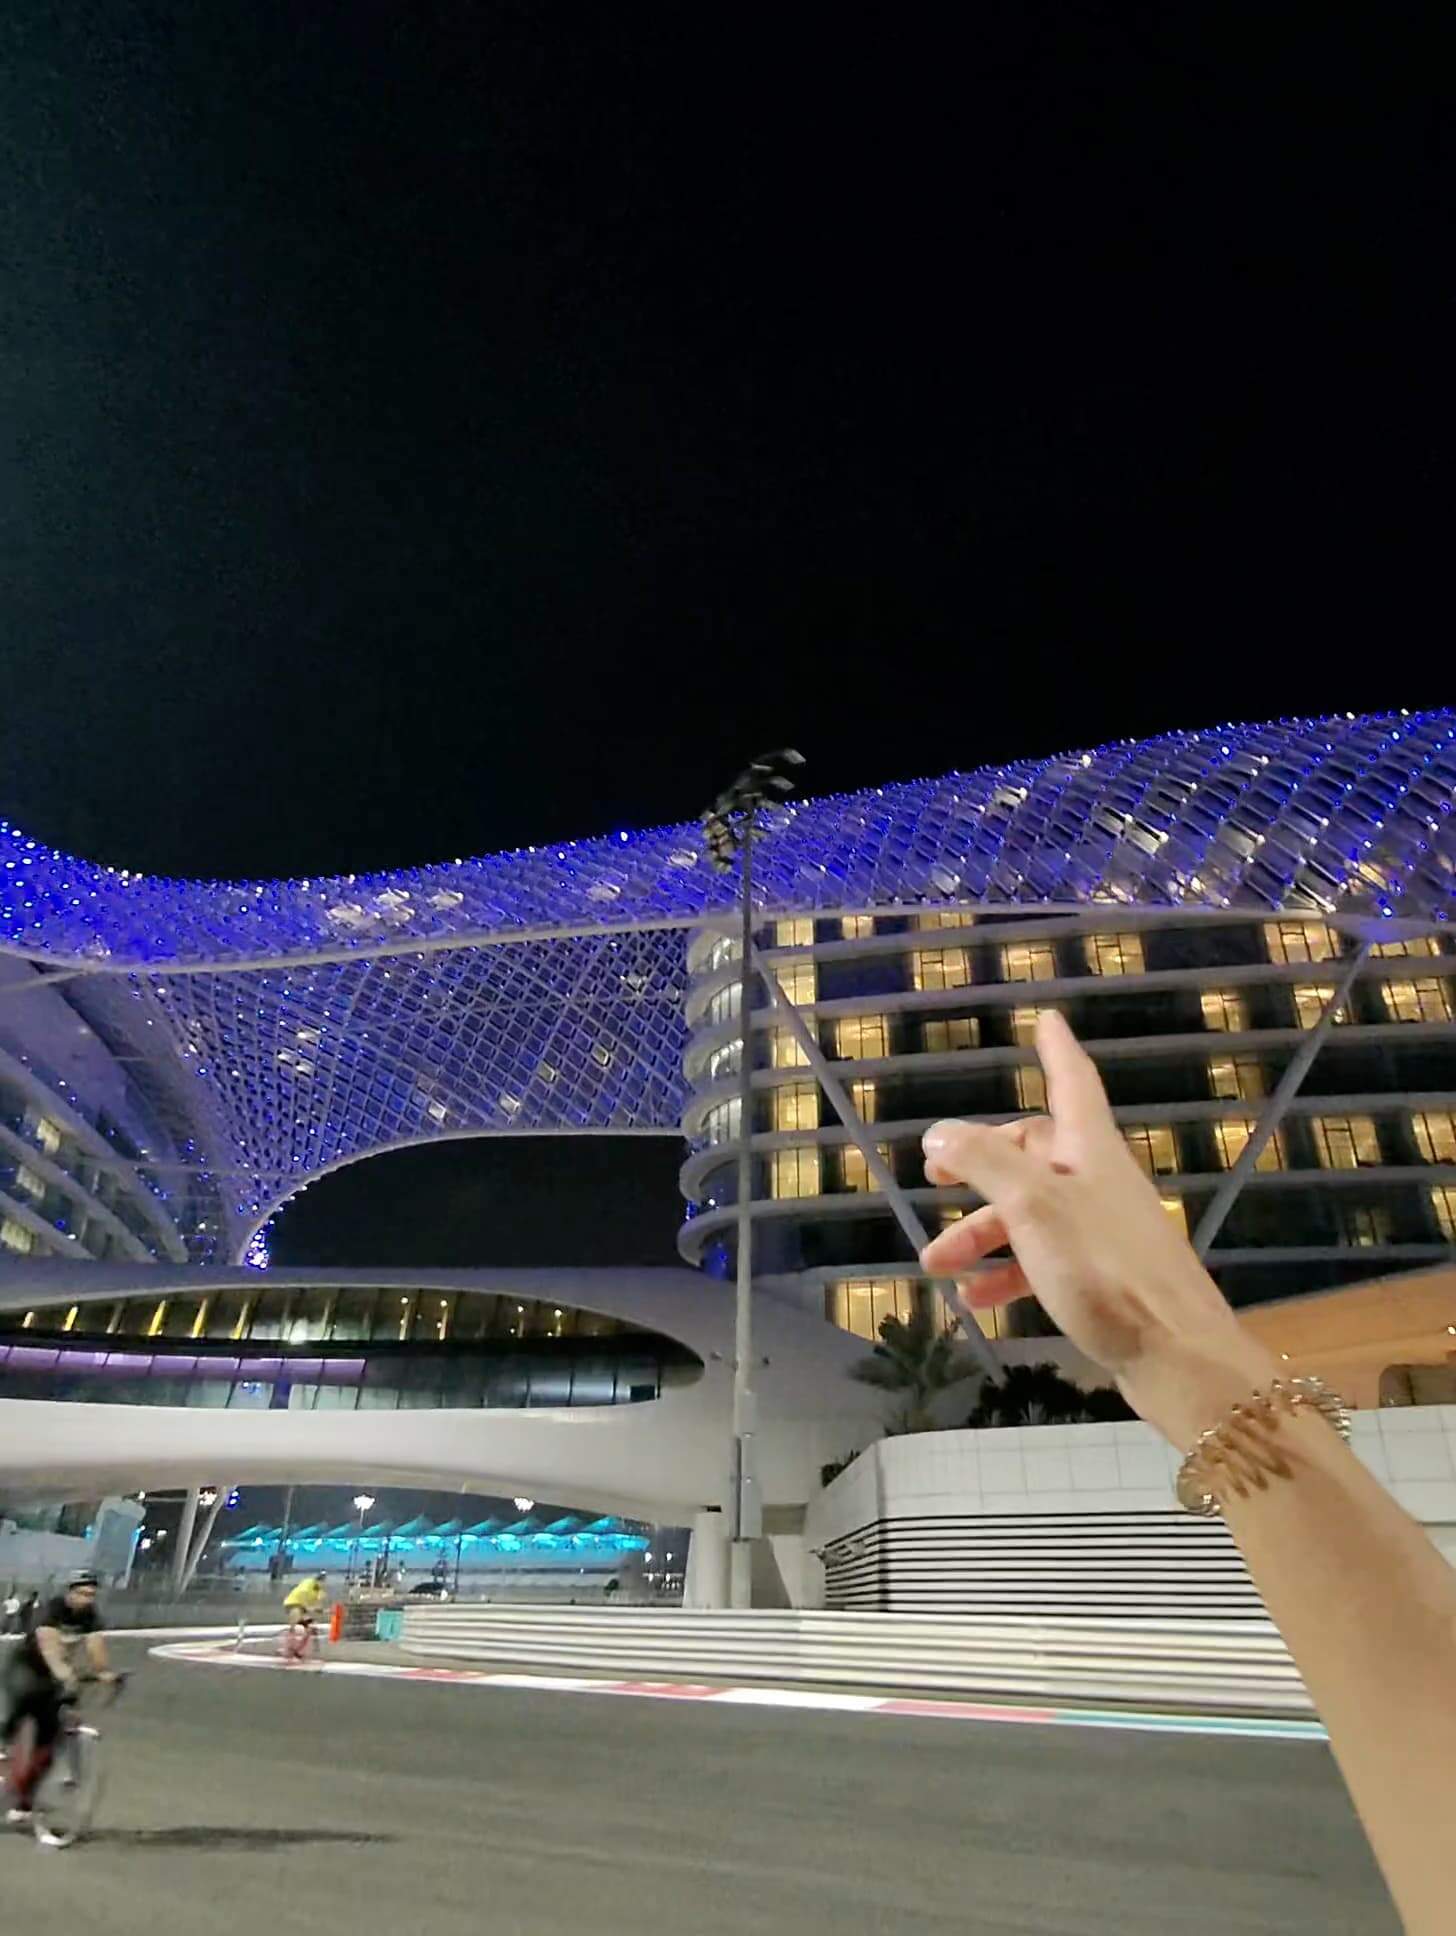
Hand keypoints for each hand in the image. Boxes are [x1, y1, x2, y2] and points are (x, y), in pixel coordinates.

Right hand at [918, 1010, 1277, 1443]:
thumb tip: (941, 1130)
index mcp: (1092, 1152)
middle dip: (981, 1164)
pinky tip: (976, 1300)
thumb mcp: (1033, 1208)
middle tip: (934, 1173)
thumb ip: (985, 1162)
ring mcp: (1103, 1233)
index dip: (1056, 1051)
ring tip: (936, 1261)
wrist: (1177, 1358)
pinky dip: (1007, 1274)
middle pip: (1035, 1155)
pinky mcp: (1103, 1280)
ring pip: (1030, 1215)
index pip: (1073, 1083)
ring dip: (981, 1232)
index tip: (1047, 1020)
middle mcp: (1100, 1183)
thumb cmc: (1105, 1271)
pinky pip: (1043, 1262)